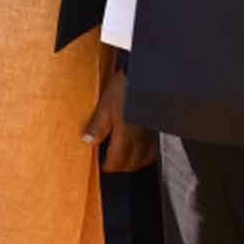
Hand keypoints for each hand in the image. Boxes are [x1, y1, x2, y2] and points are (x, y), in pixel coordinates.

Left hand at [80, 51, 153, 173]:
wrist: (144, 77)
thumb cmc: (124, 88)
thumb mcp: (105, 105)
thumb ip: (97, 126)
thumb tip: (87, 141)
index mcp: (125, 135)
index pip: (117, 160)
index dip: (109, 166)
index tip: (104, 166)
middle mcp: (139, 139)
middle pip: (131, 163)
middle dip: (121, 167)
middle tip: (112, 164)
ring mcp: (150, 135)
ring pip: (144, 159)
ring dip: (134, 164)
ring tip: (125, 160)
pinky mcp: (156, 129)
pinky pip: (153, 150)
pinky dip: (147, 156)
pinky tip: (142, 151)